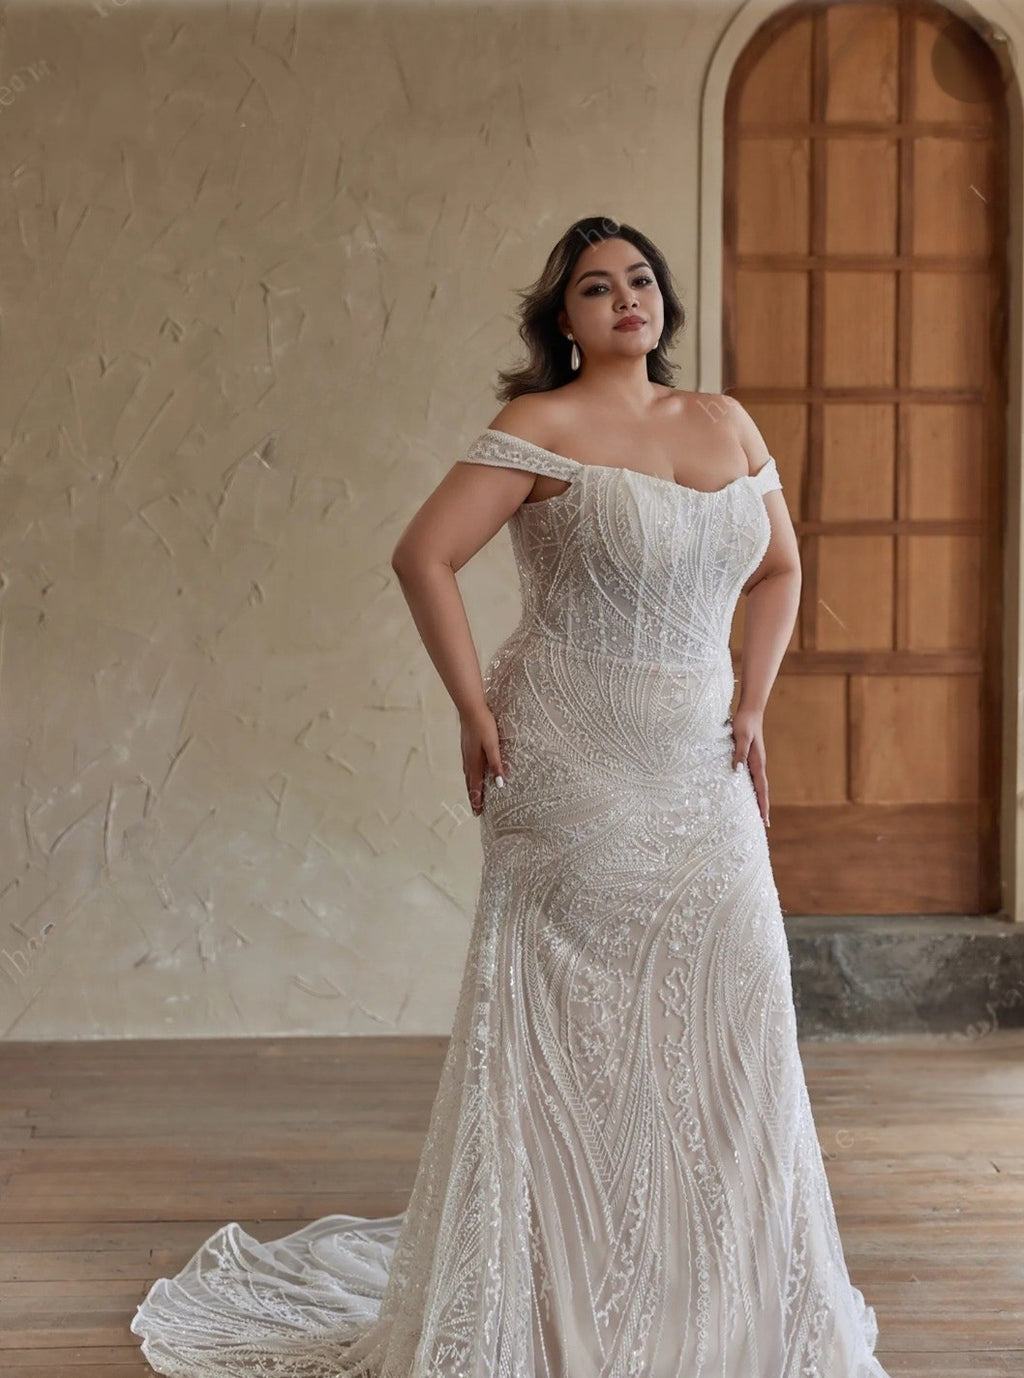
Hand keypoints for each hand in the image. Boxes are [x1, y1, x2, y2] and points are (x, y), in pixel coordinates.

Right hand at [460, 704, 506, 816]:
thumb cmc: (483, 725)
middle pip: (470, 784)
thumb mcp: (493, 745)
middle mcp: (468, 760)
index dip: (477, 800)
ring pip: (468, 776)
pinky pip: (468, 767)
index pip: (476, 786)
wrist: (470, 708)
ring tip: (473, 796)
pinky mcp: (467, 747)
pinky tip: (472, 773)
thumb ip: (496, 764)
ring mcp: (466, 753)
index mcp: (475, 762)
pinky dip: (470, 776)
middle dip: (473, 797)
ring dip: (471, 788)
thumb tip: (500, 783)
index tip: (478, 812)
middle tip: (475, 810)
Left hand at [730, 704, 769, 826]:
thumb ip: (740, 753)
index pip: (761, 789)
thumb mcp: (741, 737)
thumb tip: (738, 771)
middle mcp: (758, 765)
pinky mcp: (750, 758)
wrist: (750, 711)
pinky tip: (747, 793)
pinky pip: (752, 777)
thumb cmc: (744, 723)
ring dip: (758, 800)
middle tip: (764, 825)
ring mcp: (755, 762)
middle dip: (763, 807)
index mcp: (757, 762)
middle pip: (762, 791)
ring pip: (758, 785)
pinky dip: (752, 789)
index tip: (764, 820)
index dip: (763, 805)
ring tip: (757, 814)